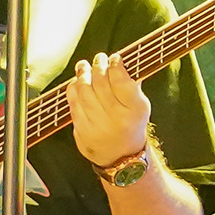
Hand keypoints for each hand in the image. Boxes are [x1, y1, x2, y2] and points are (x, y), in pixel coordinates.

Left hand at [69, 54, 152, 171]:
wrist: (121, 157)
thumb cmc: (131, 124)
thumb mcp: (140, 106)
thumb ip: (132, 85)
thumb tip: (120, 61)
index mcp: (135, 110)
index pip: (122, 82)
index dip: (116, 66)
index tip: (115, 58)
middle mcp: (116, 118)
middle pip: (101, 83)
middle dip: (99, 66)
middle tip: (99, 58)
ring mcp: (97, 125)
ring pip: (85, 91)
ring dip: (83, 74)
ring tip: (84, 66)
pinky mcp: (82, 130)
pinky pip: (74, 103)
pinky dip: (74, 89)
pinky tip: (77, 82)